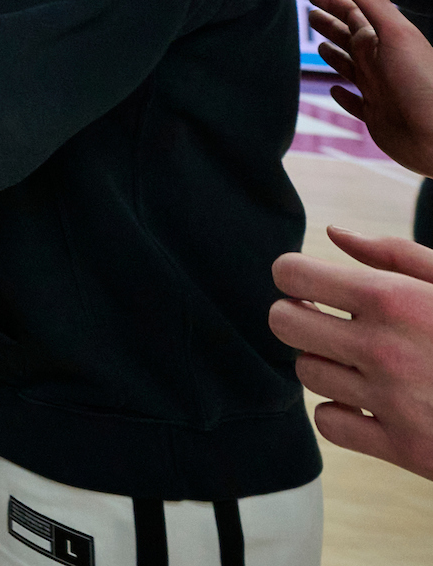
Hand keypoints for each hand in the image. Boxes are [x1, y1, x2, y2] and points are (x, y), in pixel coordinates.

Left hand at [270, 228, 432, 479]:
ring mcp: (388, 401)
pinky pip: (328, 421)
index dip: (294, 275)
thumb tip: (334, 233)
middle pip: (282, 322)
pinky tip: (371, 400)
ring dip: (325, 363)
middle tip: (326, 320)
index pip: (291, 273)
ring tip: (363, 360)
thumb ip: (394, 254)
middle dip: (298, 315)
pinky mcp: (399, 447)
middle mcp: (381, 348)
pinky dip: (342, 411)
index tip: (310, 283)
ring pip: (305, 372)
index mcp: (392, 298)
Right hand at [305, 0, 432, 175]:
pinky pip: (355, 103)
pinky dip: (343, 96)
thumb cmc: (421, 83)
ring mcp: (377, 89)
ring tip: (318, 46)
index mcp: (382, 41)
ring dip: (333, 55)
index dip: (332, 0)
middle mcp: (379, 62)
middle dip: (328, 23)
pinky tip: (336, 91)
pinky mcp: (375, 117)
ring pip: (349, 67)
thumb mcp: (395, 34)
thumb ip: (370, 0)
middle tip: (308, 12)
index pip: (352, 13)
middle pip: (348, 37)